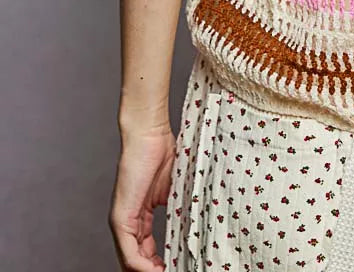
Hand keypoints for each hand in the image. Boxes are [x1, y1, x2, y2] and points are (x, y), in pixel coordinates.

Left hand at [109, 126, 175, 271]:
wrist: (149, 133)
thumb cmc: (162, 152)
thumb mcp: (175, 189)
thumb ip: (178, 210)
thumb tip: (194, 228)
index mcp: (140, 217)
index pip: (145, 252)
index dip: (160, 265)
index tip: (178, 267)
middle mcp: (127, 223)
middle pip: (137, 261)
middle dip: (155, 270)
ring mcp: (122, 221)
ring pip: (131, 262)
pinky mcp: (120, 218)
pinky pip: (129, 253)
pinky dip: (143, 266)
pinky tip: (157, 271)